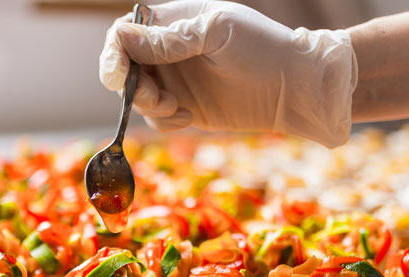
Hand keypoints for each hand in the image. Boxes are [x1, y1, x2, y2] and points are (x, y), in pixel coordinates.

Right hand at [99, 0, 356, 146]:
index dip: (114, 55)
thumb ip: (170, 39)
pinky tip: (189, 117)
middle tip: (157, 99)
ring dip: (149, 106)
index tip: (117, 78)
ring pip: (136, 97)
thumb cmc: (261, 48)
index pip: (124, 34)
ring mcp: (175, 81)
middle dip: (132, 87)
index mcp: (172, 23)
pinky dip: (164, 122)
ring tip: (178, 109)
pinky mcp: (184, 108)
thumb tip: (122, 37)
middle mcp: (167, 52)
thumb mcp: (215, 34)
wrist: (295, 87)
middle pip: (124, 68)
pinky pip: (156, 118)